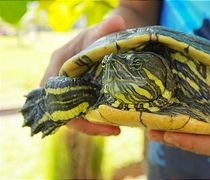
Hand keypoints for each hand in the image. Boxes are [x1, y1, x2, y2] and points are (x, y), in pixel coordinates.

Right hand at [41, 15, 125, 135]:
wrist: (105, 38)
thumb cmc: (97, 34)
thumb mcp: (99, 31)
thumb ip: (105, 28)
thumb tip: (118, 22)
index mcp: (58, 65)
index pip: (53, 93)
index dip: (67, 110)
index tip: (89, 120)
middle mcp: (61, 81)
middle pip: (64, 111)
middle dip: (86, 124)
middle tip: (111, 130)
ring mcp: (72, 90)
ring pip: (76, 115)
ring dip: (94, 126)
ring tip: (116, 130)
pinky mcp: (83, 96)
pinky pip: (85, 113)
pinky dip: (97, 120)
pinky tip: (115, 123)